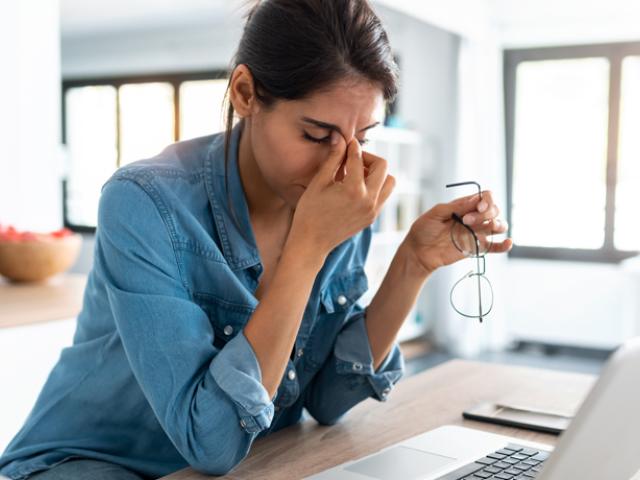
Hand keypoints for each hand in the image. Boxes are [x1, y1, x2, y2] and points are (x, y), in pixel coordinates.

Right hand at [288, 132, 394, 255]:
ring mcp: (373, 211)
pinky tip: (356, 187)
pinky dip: (375, 186)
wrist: (311, 242)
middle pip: (382, 166)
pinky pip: (383, 196)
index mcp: (353, 189)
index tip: (347, 142)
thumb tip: (340, 138)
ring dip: (377, 173)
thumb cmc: (309, 212)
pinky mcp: (372, 218)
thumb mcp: (319, 182)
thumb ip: (333, 159)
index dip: (351, 146)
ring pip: (389, 182)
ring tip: (357, 174)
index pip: (358, 158)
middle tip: (352, 160)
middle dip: (368, 158)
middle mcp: (369, 200)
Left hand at [405, 191, 512, 273]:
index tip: (478, 207)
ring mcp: (476, 232)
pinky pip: (495, 246)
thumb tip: (475, 200)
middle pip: (494, 209)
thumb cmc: (424, 230)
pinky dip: (504, 245)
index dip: (486, 200)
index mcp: (464, 206)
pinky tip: (508, 242)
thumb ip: (455, 207)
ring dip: (498, 224)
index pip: (485, 197)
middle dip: (486, 213)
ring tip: (489, 227)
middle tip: (467, 221)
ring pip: (498, 225)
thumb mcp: (435, 214)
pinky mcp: (476, 248)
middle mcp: (473, 217)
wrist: (419, 251)